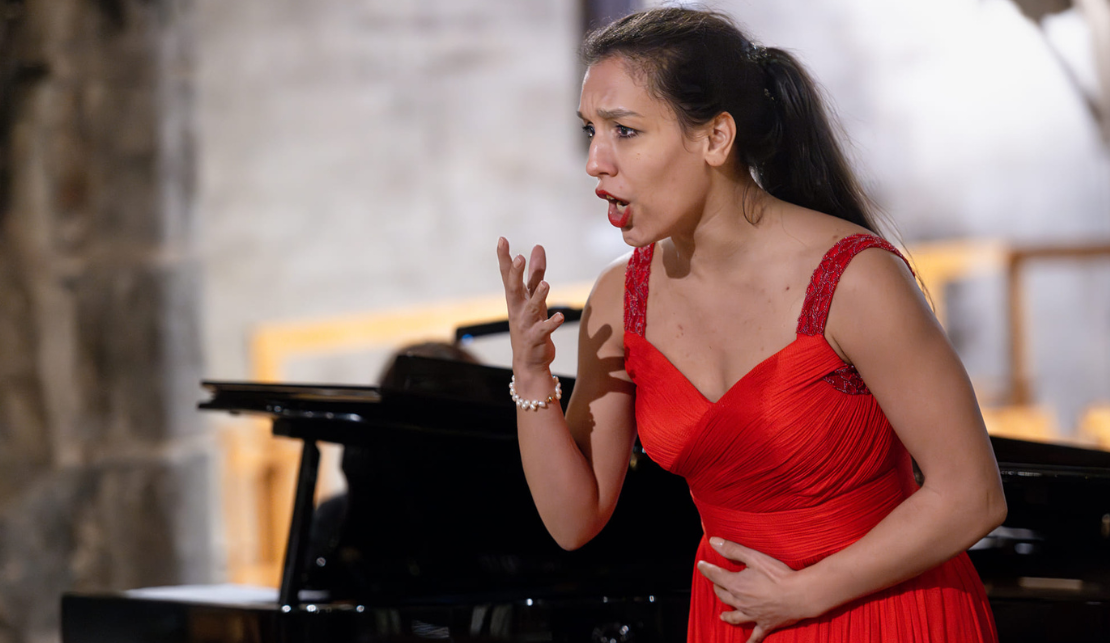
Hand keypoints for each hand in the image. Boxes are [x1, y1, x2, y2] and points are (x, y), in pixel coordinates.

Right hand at [496, 238, 564, 375]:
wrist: (529, 362)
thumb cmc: (530, 325)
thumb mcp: (533, 297)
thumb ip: (536, 273)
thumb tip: (538, 247)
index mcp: (516, 299)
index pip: (508, 275)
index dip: (504, 258)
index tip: (502, 239)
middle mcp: (518, 310)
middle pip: (514, 289)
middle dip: (515, 274)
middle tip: (518, 258)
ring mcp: (526, 324)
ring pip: (531, 308)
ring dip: (538, 296)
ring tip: (546, 284)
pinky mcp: (536, 339)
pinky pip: (544, 330)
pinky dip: (551, 323)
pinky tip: (560, 316)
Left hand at [696, 537, 809, 642]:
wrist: (800, 595)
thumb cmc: (778, 574)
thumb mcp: (754, 557)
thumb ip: (732, 549)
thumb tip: (713, 541)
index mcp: (736, 585)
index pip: (715, 575)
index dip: (706, 569)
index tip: (701, 565)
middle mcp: (740, 602)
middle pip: (723, 595)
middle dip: (718, 587)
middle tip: (717, 582)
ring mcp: (752, 615)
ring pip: (734, 616)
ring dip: (727, 615)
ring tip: (722, 616)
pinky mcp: (765, 624)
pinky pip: (755, 635)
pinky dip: (750, 641)